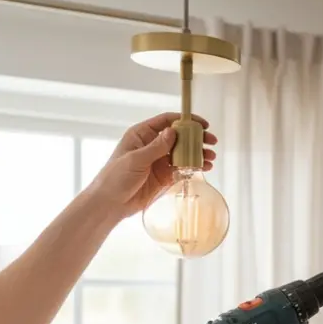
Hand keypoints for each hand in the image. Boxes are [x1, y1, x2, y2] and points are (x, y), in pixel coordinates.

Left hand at [84, 112, 218, 217]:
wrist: (110, 203)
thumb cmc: (115, 178)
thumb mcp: (136, 160)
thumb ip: (156, 147)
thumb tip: (173, 131)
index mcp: (141, 135)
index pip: (166, 121)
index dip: (185, 120)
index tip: (202, 125)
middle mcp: (152, 145)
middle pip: (179, 136)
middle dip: (196, 138)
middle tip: (211, 142)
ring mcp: (158, 160)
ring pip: (183, 152)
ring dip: (198, 154)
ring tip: (211, 158)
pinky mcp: (164, 175)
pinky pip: (182, 167)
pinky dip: (194, 167)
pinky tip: (204, 168)